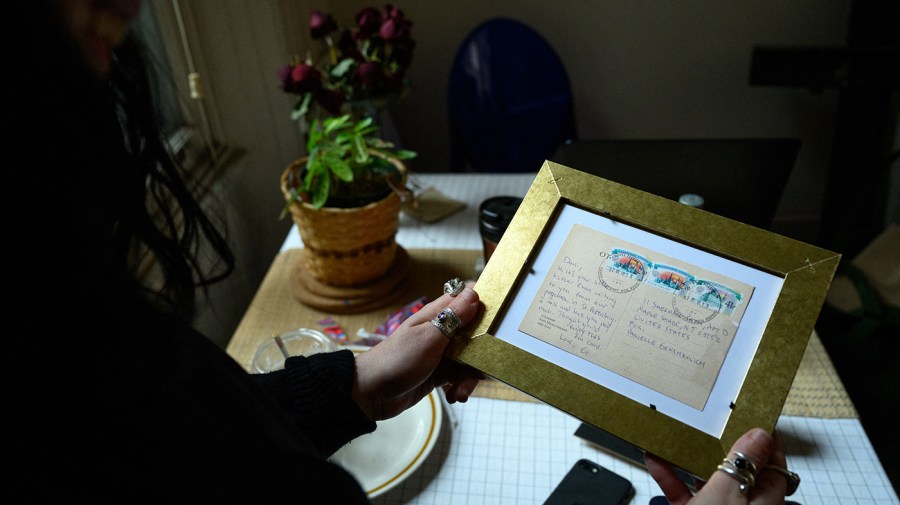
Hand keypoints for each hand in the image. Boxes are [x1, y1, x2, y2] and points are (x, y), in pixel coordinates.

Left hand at [351, 283, 482, 420]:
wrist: (370, 393)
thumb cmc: (397, 360)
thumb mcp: (428, 338)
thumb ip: (453, 318)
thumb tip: (474, 293)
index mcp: (438, 315)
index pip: (467, 298)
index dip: (485, 303)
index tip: (501, 318)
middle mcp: (441, 330)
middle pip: (476, 333)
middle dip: (482, 353)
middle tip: (482, 369)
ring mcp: (440, 352)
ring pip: (470, 359)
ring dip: (469, 378)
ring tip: (460, 393)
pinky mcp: (438, 372)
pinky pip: (459, 376)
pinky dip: (460, 387)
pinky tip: (453, 396)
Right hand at [645, 428, 791, 503]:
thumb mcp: (727, 494)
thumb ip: (742, 464)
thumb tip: (761, 434)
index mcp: (764, 501)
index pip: (774, 464)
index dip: (764, 439)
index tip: (752, 415)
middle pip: (738, 469)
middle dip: (720, 444)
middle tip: (709, 421)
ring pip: (708, 479)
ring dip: (689, 458)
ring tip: (675, 435)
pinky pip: (684, 493)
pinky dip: (670, 477)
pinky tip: (655, 460)